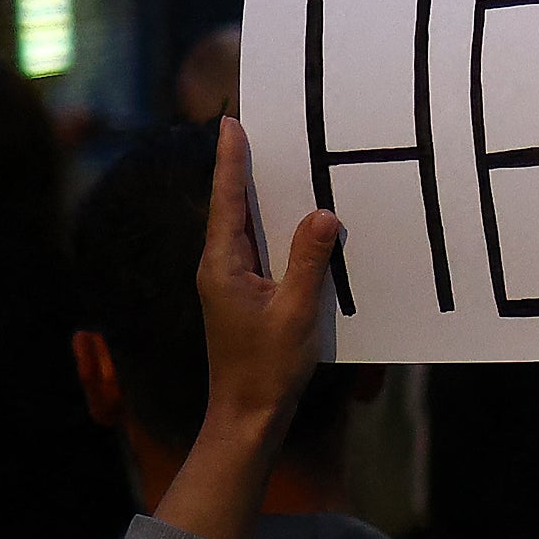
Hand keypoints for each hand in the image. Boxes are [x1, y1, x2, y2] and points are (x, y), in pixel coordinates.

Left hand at [165, 127, 341, 538]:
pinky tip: (289, 223)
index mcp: (222, 265)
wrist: (245, 415)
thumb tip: (321, 215)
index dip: (230, 160)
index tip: (230, 123)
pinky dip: (269, 228)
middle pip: (230, 207)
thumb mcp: (296, 312)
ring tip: (274, 165)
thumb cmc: (266, 368)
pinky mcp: (239, 296)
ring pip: (242, 228)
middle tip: (255, 130)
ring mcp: (226, 283)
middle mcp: (218, 268)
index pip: (227, 200)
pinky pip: (254, 250)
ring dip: (256, 198)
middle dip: (243, 170)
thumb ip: (308, 261)